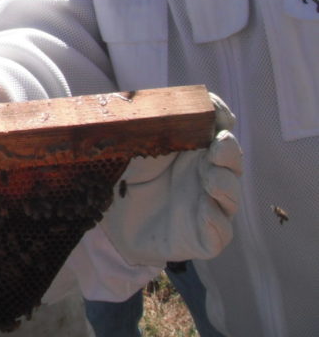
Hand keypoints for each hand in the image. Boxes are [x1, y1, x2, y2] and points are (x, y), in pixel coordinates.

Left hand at [101, 94, 241, 265]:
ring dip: (225, 184)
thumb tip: (127, 100)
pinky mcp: (203, 236)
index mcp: (191, 147)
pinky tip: (206, 213)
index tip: (217, 112)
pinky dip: (216, 222)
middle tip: (219, 144)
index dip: (220, 117)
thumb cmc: (120, 176)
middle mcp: (204, 173)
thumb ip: (132, 126)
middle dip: (228, 151)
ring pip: (230, 194)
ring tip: (211, 179)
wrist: (106, 220)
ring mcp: (207, 205)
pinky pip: (220, 231)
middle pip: (230, 159)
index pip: (216, 126)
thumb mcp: (123, 147)